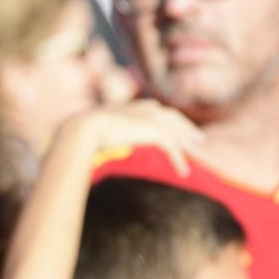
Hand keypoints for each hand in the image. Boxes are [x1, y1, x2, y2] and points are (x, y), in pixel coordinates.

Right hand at [67, 100, 202, 177]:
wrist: (82, 129)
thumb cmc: (79, 133)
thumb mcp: (93, 133)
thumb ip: (99, 137)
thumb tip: (86, 148)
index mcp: (132, 107)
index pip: (157, 111)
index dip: (168, 121)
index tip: (175, 129)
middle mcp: (144, 109)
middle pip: (173, 118)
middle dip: (186, 128)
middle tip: (199, 140)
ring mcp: (150, 118)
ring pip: (176, 131)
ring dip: (188, 143)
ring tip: (198, 155)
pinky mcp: (153, 130)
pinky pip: (172, 146)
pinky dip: (179, 159)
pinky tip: (184, 172)